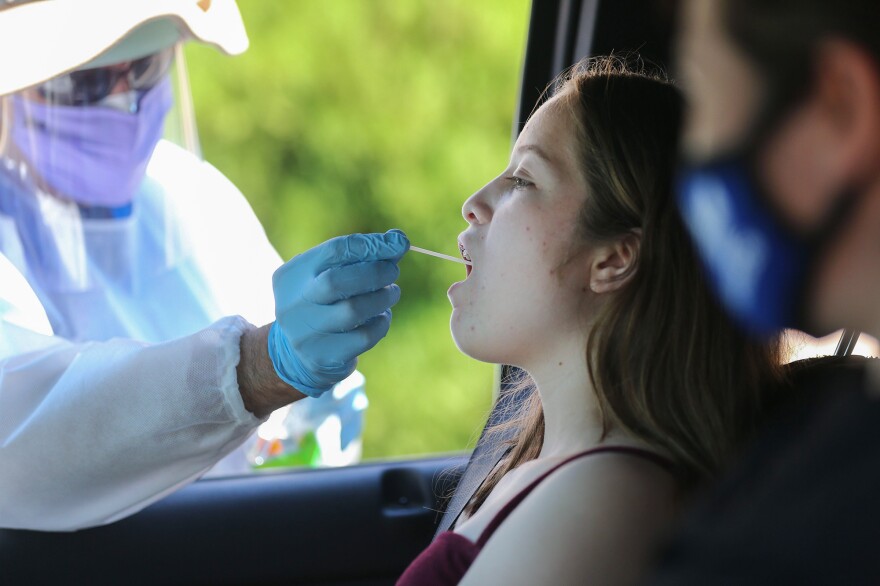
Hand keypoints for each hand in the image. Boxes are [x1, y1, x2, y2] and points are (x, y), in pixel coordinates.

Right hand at [268, 230, 408, 396]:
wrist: (296, 354)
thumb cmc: (322, 303)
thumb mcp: (328, 275)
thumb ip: (360, 257)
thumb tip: (398, 240)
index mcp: (293, 275)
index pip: (334, 250)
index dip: (371, 245)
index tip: (399, 243)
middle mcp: (294, 303)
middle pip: (337, 281)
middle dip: (375, 272)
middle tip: (393, 271)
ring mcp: (306, 332)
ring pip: (353, 311)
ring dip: (382, 298)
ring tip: (391, 293)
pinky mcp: (324, 355)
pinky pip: (364, 336)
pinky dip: (381, 323)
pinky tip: (382, 317)